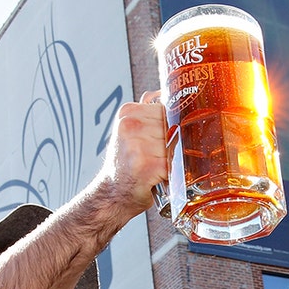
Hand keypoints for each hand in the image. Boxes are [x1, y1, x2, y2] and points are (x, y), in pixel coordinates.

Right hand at [95, 90, 167, 216]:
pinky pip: (175, 164)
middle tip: (163, 156)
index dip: (174, 124)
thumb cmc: (126, 164)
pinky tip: (162, 176)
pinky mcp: (147, 165)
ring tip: (161, 166)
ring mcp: (138, 145)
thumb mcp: (130, 131)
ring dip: (176, 158)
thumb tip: (164, 94)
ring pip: (176, 145)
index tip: (171, 136)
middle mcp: (131, 126)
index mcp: (128, 113)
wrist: (112, 194)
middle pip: (174, 127)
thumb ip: (146, 112)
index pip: (167, 109)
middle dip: (175, 142)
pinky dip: (175, 172)